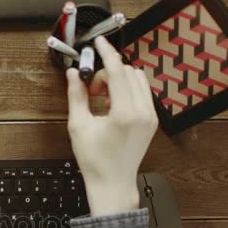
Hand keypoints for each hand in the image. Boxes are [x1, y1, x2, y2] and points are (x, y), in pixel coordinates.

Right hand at [66, 36, 157, 215]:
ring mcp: (151, 117)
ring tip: (101, 99)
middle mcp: (143, 112)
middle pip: (129, 72)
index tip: (98, 43)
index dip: (107, 54)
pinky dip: (127, 90)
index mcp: (125, 114)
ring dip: (119, 80)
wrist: (112, 184)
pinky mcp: (152, 120)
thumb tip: (74, 74)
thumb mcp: (78, 126)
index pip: (118, 72)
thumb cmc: (94, 160)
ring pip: (138, 80)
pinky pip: (143, 92)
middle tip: (91, 90)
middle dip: (108, 73)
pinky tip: (112, 105)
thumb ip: (76, 96)